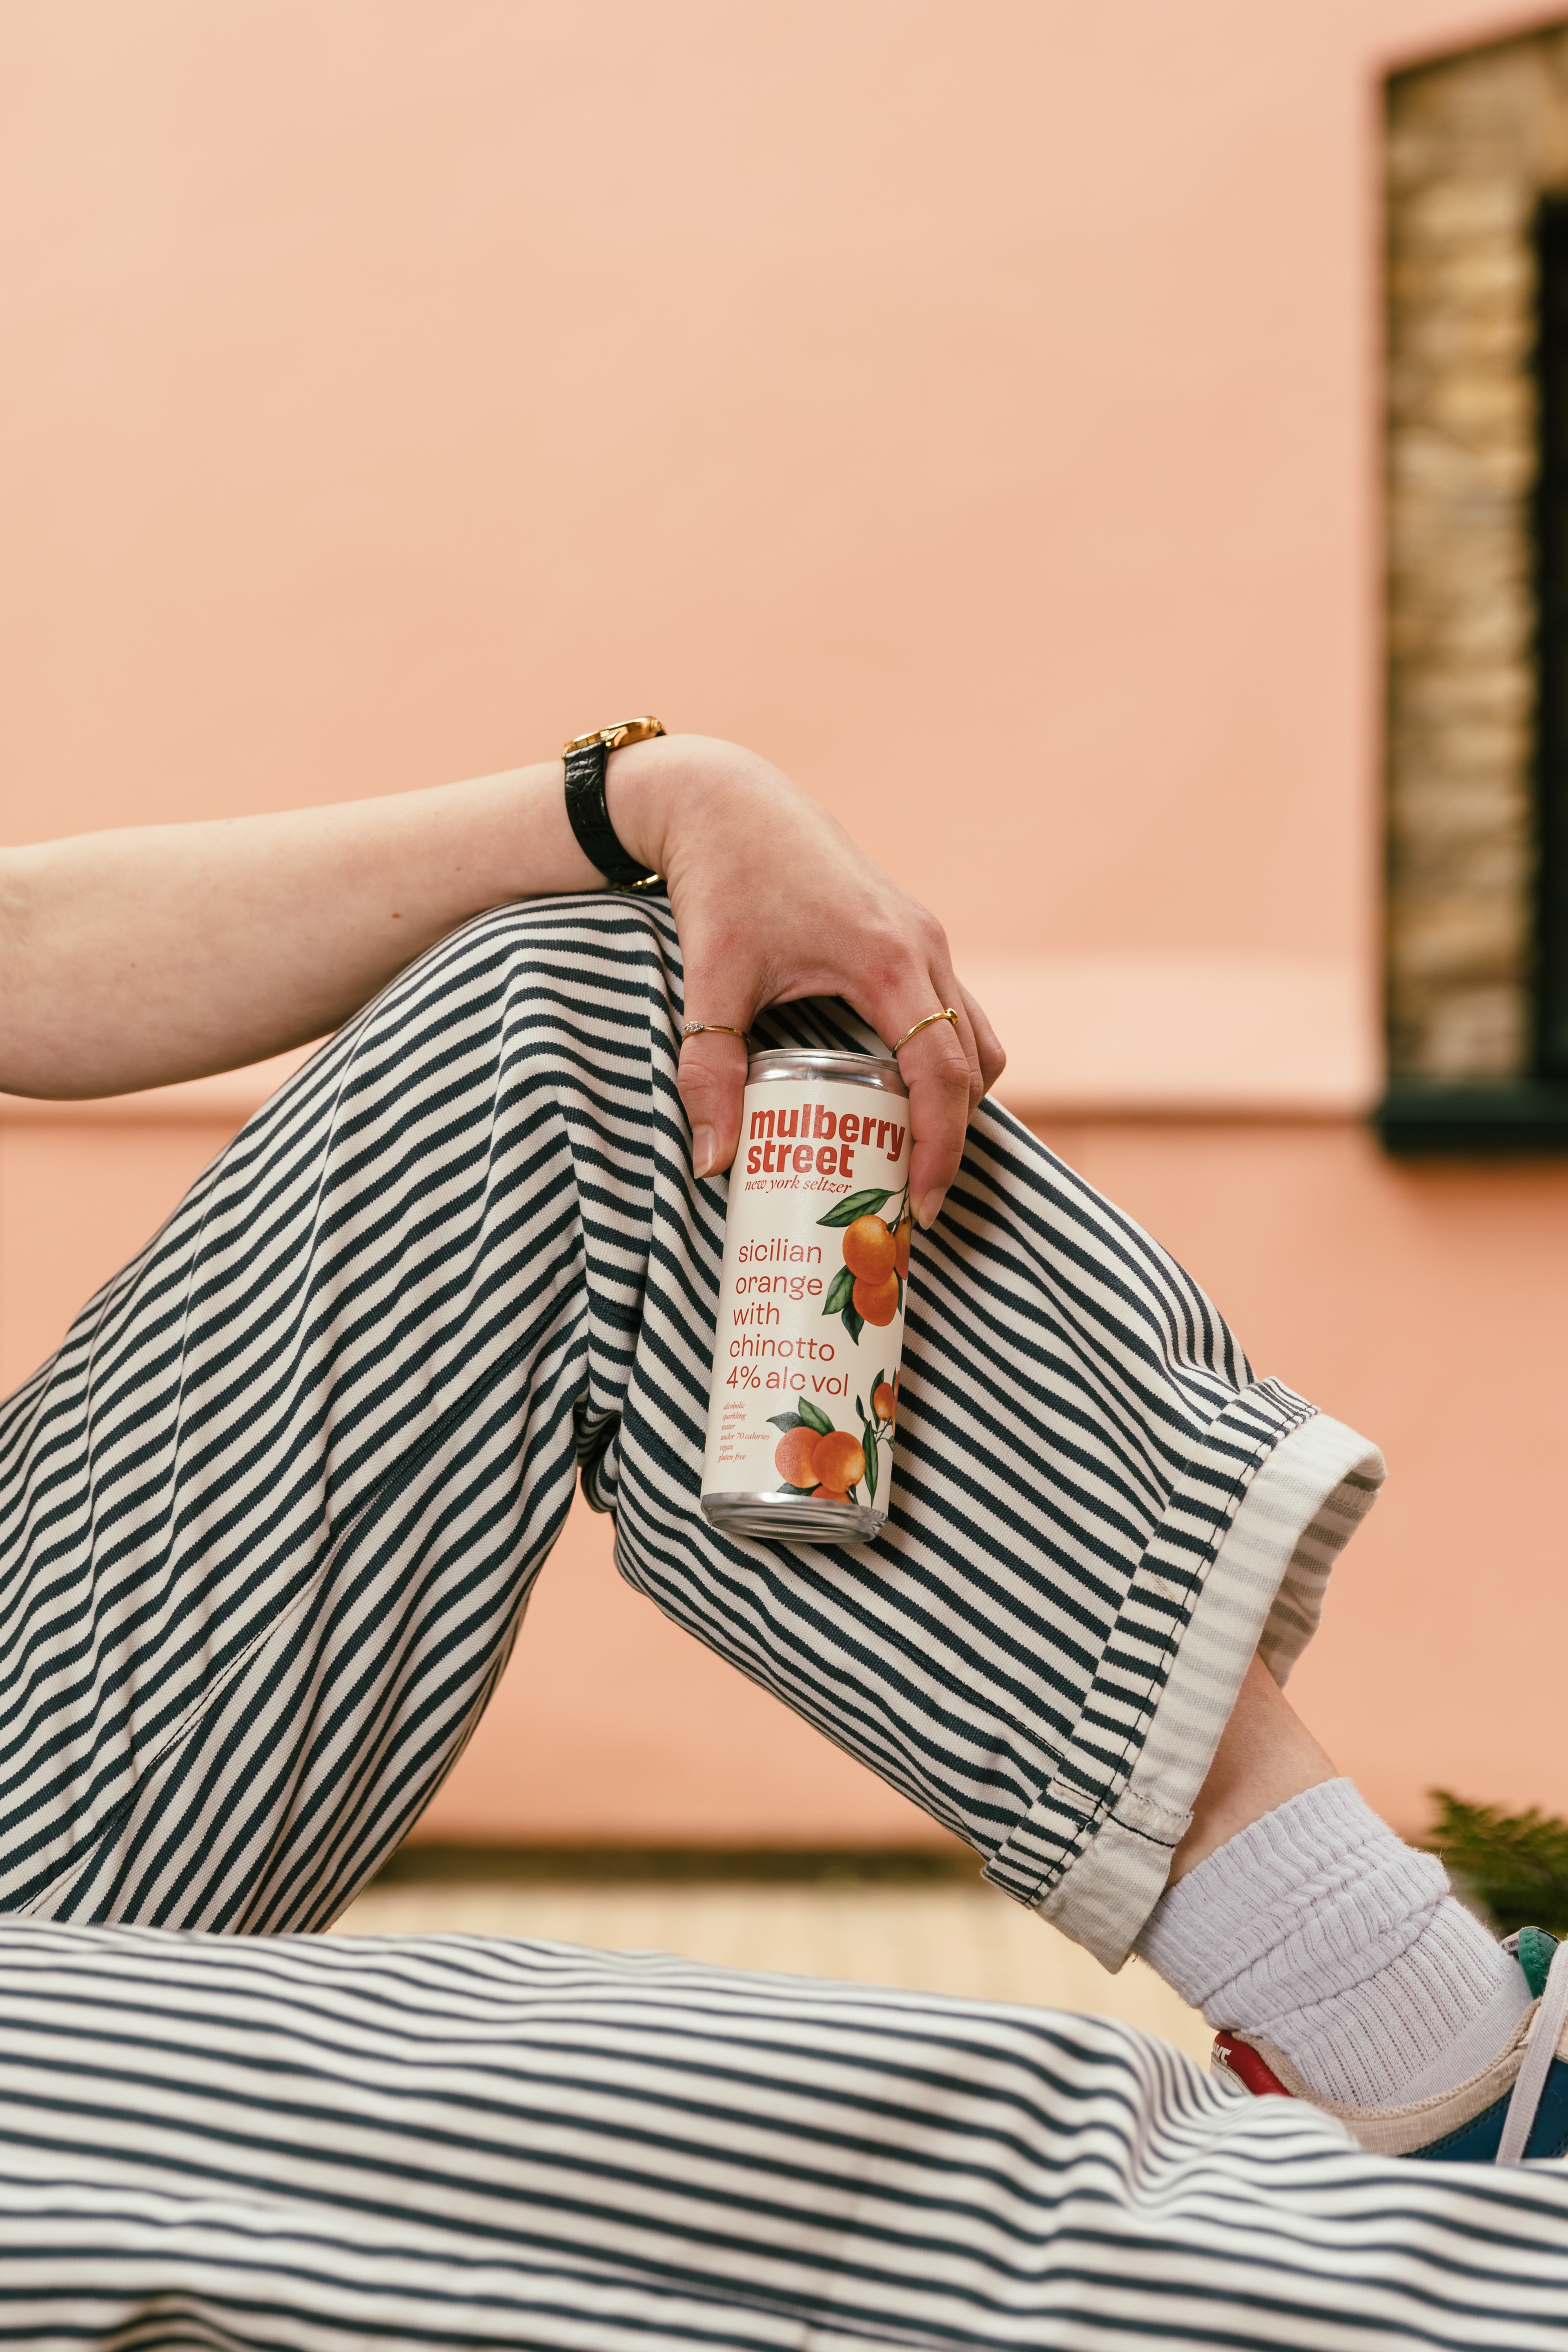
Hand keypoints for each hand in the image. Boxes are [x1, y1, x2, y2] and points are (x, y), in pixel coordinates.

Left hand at [609, 735, 1004, 1226]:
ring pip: (976, 1037)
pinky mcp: (914, 934)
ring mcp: (927, 938)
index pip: (942, 1075)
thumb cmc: (721, 883)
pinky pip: (955, 1011)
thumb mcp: (709, 981)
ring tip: (908, 1152)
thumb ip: (708, 1070)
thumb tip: (712, 1163)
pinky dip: (944, 1059)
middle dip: (952, 1137)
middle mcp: (926, 947)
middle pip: (974, 1064)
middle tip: (910, 1198)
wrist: (728, 801)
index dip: (940, 1147)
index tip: (919, 1205)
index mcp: (889, 960)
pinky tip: (895, 1092)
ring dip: (956, 1098)